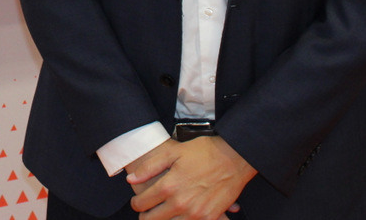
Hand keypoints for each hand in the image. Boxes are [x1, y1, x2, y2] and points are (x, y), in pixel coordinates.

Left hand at [124, 136, 255, 219]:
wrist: (234, 158)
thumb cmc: (203, 152)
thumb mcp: (172, 152)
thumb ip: (149, 166)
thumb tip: (131, 179)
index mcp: (169, 186)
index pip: (142, 203)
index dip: (136, 204)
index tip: (137, 202)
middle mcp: (181, 203)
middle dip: (145, 216)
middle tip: (145, 211)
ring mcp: (196, 214)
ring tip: (161, 214)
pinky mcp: (210, 218)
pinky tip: (179, 216)